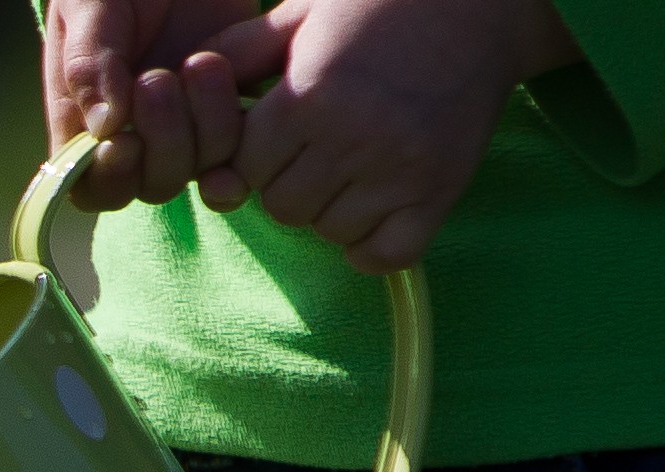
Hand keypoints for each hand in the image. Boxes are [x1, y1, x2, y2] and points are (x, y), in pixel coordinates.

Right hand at [51, 0, 271, 207]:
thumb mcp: (88, 5)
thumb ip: (89, 62)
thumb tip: (103, 129)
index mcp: (85, 120)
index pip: (91, 187)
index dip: (108, 179)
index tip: (123, 141)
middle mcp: (135, 132)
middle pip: (151, 184)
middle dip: (162, 143)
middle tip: (159, 78)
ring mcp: (186, 121)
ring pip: (199, 166)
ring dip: (203, 124)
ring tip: (201, 61)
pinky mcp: (228, 102)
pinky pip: (241, 137)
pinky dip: (238, 111)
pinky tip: (226, 64)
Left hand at [225, 0, 583, 268]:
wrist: (485, 0)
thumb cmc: (381, 3)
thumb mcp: (302, 12)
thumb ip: (239, 50)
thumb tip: (179, 78)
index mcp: (309, 97)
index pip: (244, 168)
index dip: (255, 156)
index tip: (281, 134)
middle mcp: (352, 136)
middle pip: (283, 207)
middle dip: (292, 184)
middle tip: (321, 151)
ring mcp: (400, 167)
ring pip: (329, 230)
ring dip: (332, 210)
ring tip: (356, 167)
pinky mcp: (441, 188)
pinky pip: (386, 254)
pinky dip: (375, 245)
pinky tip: (379, 208)